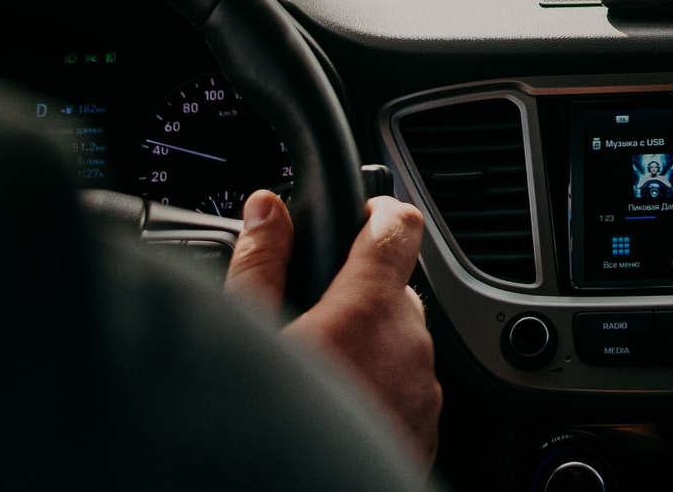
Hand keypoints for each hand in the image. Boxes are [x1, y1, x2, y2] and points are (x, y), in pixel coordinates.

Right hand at [227, 189, 440, 464]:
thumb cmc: (269, 434)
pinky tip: (332, 413)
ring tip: (312, 378)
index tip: (354, 217)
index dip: (375, 213)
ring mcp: (424, 395)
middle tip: (304, 321)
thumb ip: (260, 264)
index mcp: (368, 309)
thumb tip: (267, 210)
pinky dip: (378, 391)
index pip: (398, 225)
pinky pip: (408, 391)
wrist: (304, 491)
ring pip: (401, 345)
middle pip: (394, 291)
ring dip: (367, 347)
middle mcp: (410, 346)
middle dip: (355, 295)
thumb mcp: (247, 338)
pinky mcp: (426, 434)